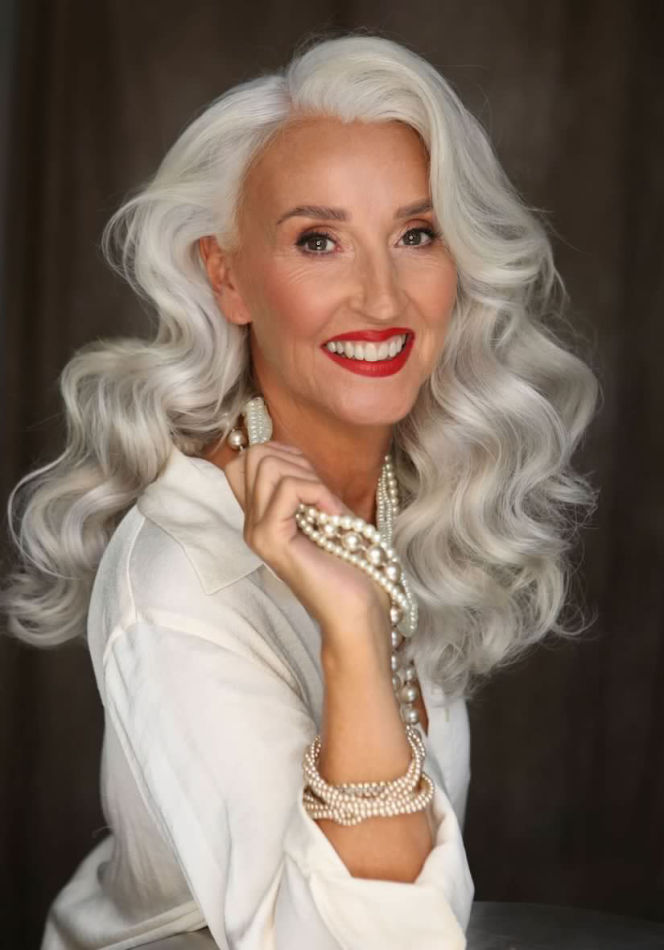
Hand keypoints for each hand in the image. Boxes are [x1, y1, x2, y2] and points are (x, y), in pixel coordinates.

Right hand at [222, 441, 390, 655]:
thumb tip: (293, 454)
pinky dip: (318, 492)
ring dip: (308, 476)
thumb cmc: (350, 564)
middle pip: (254, 455)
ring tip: (327, 506)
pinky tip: (332, 516)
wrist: (357, 610)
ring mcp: (256, 532)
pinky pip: (288, 489)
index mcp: (260, 516)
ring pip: (268, 465)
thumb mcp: (325, 511)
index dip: (281, 454)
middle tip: (321, 493)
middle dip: (295, 460)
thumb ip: (305, 484)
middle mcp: (251, 523)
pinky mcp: (271, 539)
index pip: (244, 461)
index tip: (311, 478)